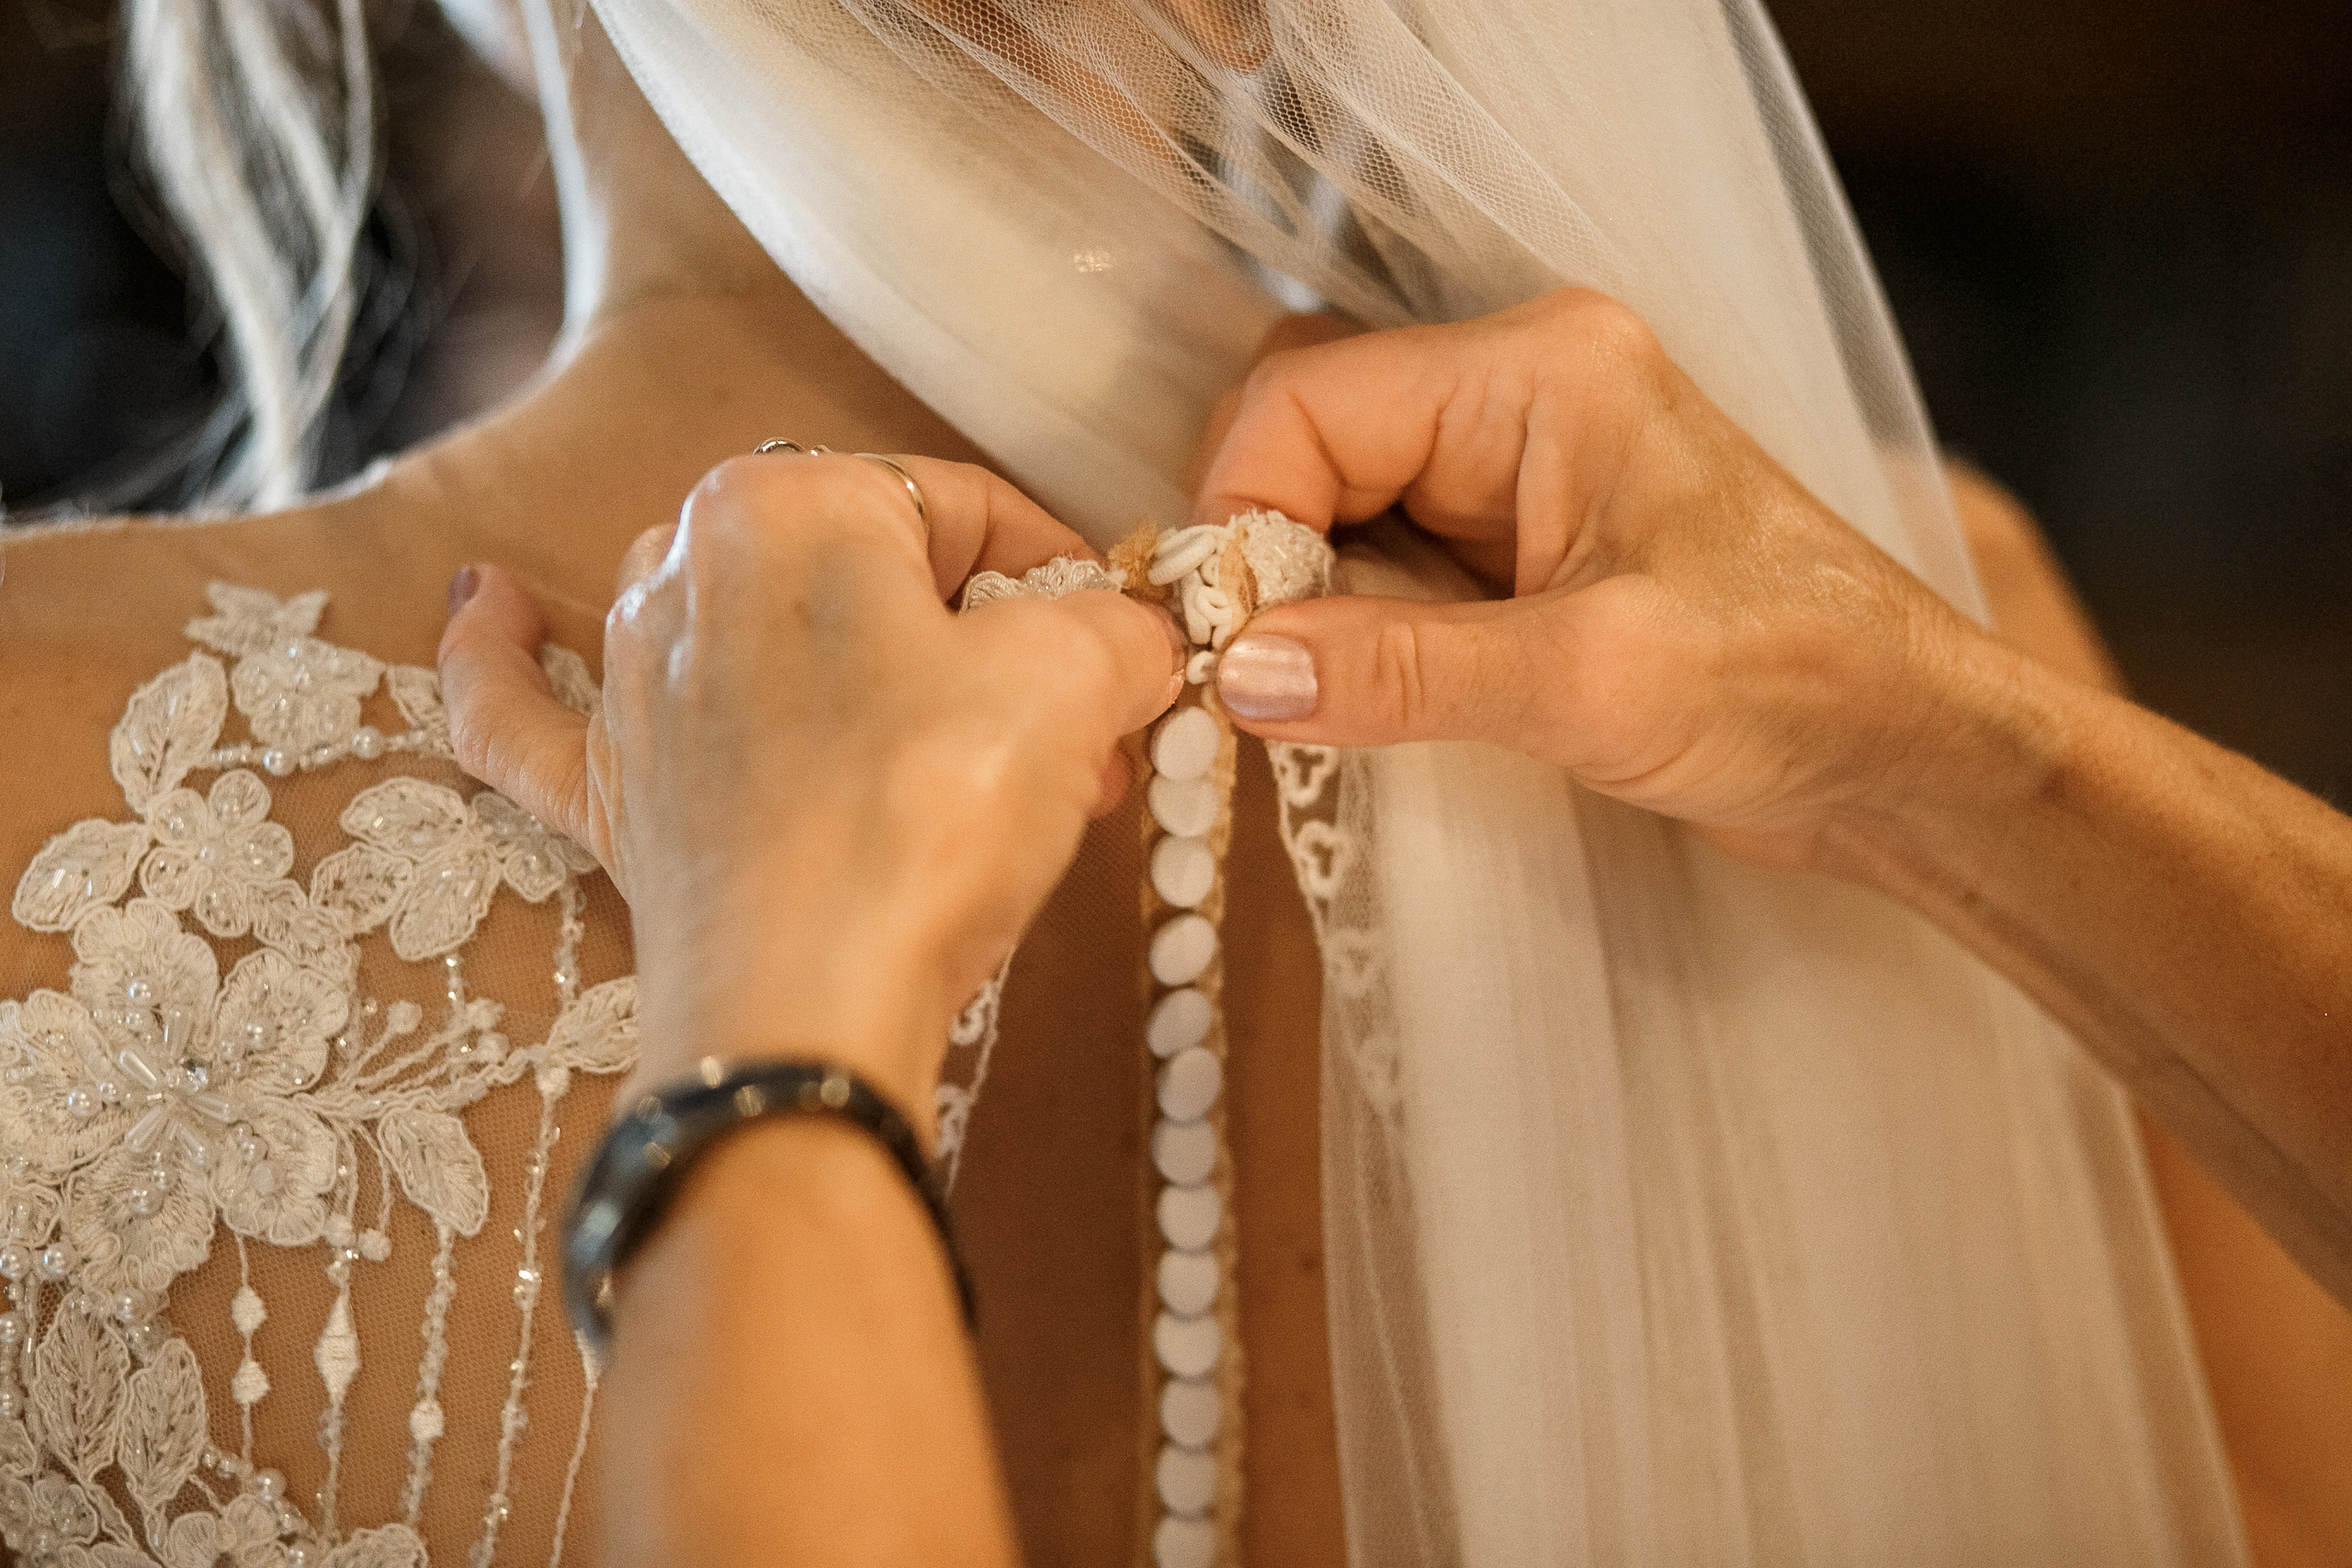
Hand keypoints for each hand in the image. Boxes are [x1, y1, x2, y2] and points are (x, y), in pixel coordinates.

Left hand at [438, 452, 1181, 1128]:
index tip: (1116, 651)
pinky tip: (484, 600)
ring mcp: (629, 683)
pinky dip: (507, 654)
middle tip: (1070, 744)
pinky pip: (530, 700)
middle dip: (982, 654)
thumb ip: (1117, 625)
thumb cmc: (927, 821)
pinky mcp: (603, 791)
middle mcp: (682, 565)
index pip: (966, 508)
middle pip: (873, 580)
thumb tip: (1135, 637)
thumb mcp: (1072, 682)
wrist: (805, 1013)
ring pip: (757, 635)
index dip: (1064, 580)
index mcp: (790, 499)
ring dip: (859, 674)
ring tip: (954, 751)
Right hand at [1193, 288, 2016, 872]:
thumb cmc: (1796, 687)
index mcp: (1541, 373)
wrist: (1907, 755)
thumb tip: (1236, 672)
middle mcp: (1520, 394)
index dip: (1242, 513)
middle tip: (1254, 672)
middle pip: (1310, 436)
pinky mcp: (1521, 545)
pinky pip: (1385, 558)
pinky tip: (1361, 693)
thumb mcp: (1588, 683)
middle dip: (1266, 552)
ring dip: (1307, 597)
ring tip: (1314, 695)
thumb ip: (1400, 670)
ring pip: (1337, 502)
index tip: (1223, 641)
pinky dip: (1351, 626)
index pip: (1310, 400)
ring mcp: (1519, 468)